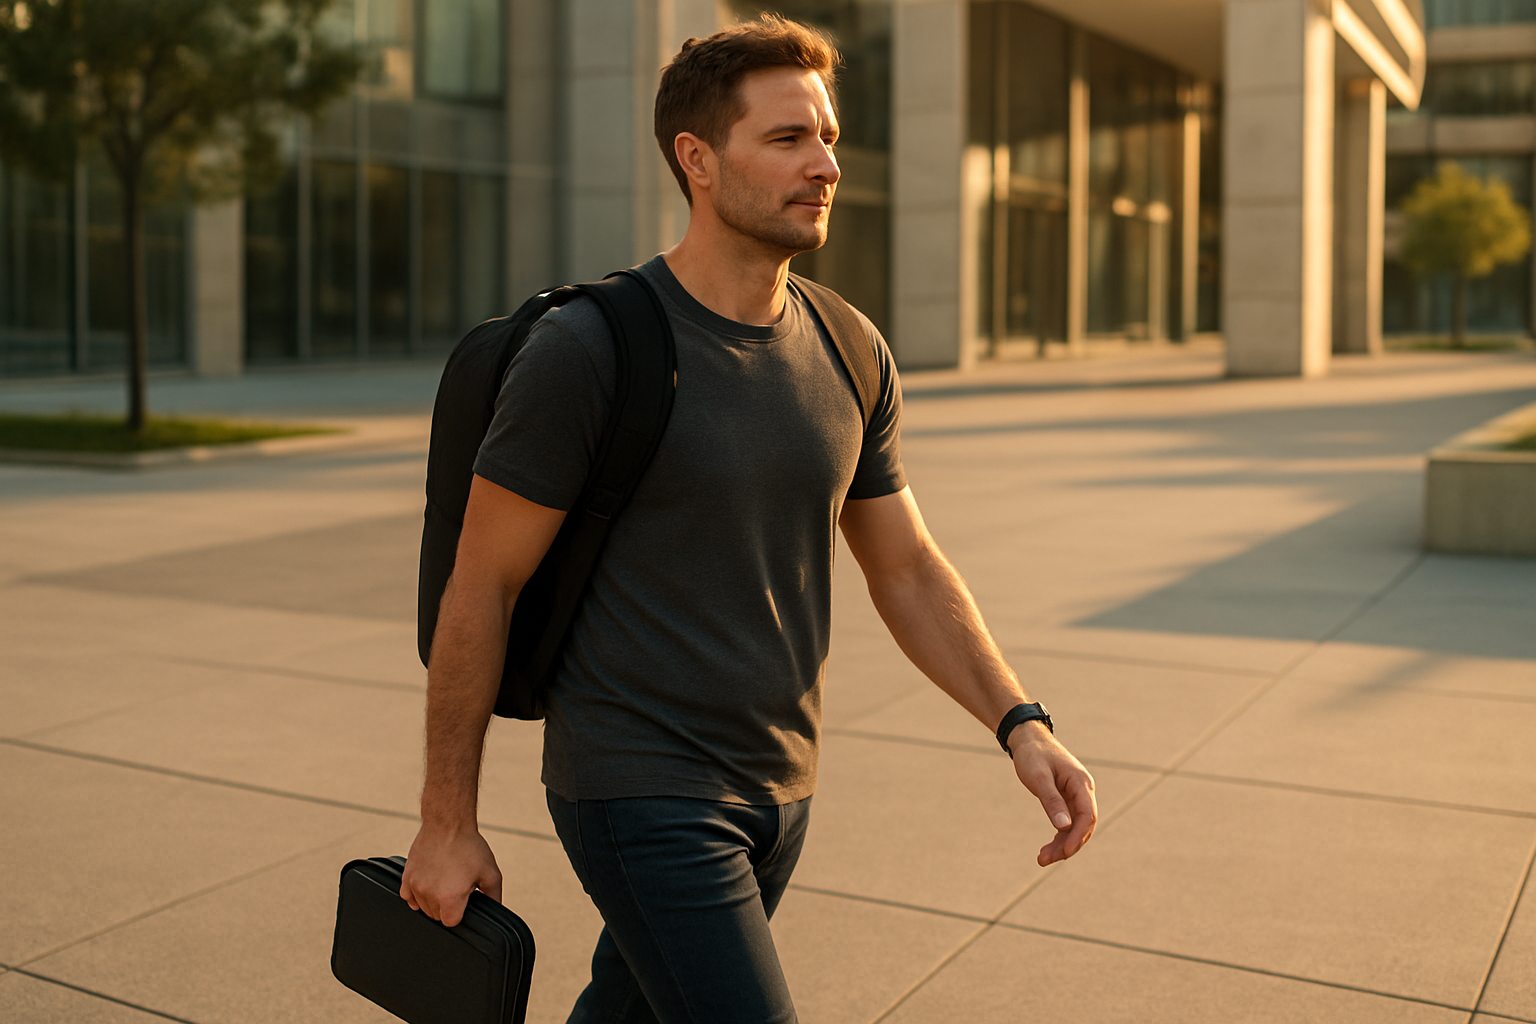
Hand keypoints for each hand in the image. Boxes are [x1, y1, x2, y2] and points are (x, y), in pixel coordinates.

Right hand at [400, 821, 502, 926]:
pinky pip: (408, 897)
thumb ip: (494, 897)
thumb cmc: (469, 846)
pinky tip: (429, 884)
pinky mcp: (406, 877)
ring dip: (432, 900)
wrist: (448, 824)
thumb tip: (495, 911)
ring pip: (422, 907)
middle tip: (457, 886)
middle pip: (436, 916)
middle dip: (447, 906)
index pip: (451, 922)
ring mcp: (415, 886)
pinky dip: (417, 895)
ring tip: (445, 880)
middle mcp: (429, 894)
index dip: (460, 913)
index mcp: (450, 898)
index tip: (463, 900)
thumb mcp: (491, 873)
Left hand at [1009, 721, 1096, 865]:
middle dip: (1068, 845)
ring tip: (1042, 859)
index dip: (1077, 836)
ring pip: (1076, 826)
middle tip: (1044, 860)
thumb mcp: (1039, 778)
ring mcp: (1076, 795)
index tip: (1064, 853)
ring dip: (1062, 844)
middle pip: (1084, 825)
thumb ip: (1051, 801)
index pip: (1087, 815)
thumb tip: (1064, 827)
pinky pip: (1068, 822)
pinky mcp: (1068, 799)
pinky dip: (1060, 836)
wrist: (1028, 739)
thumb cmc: (1033, 755)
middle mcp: (1083, 790)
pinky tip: (1048, 849)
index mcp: (1081, 783)